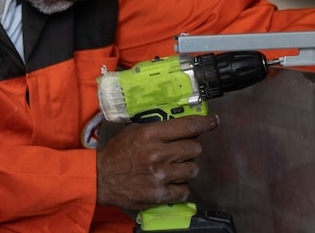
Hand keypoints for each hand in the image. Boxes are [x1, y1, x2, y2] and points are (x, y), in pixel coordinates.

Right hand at [96, 115, 217, 209]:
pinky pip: (185, 191)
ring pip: (192, 170)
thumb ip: (154, 127)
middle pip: (194, 149)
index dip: (205, 123)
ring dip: (186, 168)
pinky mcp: (159, 193)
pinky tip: (171, 183)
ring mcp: (160, 175)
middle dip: (190, 148)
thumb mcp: (132, 131)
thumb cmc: (116, 153)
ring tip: (175, 168)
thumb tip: (177, 123)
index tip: (212, 121)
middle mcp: (158, 154)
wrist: (101, 177)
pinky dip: (180, 187)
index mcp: (150, 134)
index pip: (187, 126)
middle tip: (182, 150)